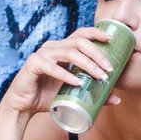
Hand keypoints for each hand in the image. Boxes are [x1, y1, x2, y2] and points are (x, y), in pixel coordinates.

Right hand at [0, 25, 128, 124]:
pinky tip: (77, 83)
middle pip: (79, 42)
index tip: (111, 39)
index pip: (81, 34)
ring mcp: (42, 54)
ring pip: (69, 52)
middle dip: (97, 53)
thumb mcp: (73, 94)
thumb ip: (93, 93)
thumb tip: (117, 99)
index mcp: (62, 48)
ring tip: (99, 76)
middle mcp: (52, 47)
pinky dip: (66, 75)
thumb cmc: (47, 96)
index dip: (96, 33)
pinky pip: (52, 67)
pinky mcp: (33, 64)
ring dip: (87, 64)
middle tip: (109, 68)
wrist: (24, 106)